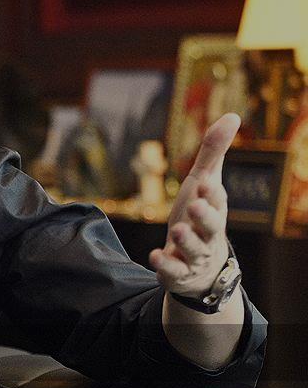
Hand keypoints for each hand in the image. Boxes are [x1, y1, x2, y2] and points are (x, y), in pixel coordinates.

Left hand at [149, 113, 238, 297]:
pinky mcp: (178, 272)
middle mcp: (207, 232)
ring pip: (193, 248)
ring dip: (186, 239)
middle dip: (204, 216)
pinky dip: (166, 265)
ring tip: (177, 230)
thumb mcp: (204, 183)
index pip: (216, 200)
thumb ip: (213, 152)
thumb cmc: (200, 215)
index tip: (205, 183)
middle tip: (194, 206)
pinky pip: (173, 271)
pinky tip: (155, 256)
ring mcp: (193, 254)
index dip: (211, 193)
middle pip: (211, 225)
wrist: (200, 266)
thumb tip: (232, 116)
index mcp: (214, 209)